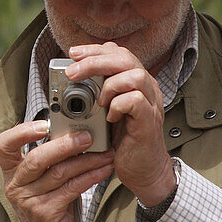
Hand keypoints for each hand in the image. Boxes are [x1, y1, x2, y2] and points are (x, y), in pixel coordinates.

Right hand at [0, 121, 115, 221]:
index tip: (44, 124)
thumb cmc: (48, 208)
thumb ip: (51, 161)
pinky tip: (104, 170)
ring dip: (86, 160)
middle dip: (65, 144)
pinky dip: (91, 176)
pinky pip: (72, 188)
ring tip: (105, 152)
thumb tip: (77, 133)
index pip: (3, 146)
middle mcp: (16, 186)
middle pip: (37, 158)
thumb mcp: (42, 183)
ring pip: (59, 172)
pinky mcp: (47, 213)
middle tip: (87, 136)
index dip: (20, 132)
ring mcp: (29, 201)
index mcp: (12, 173)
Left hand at [64, 42, 176, 207]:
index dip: (94, 50)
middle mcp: (146, 88)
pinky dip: (118, 105)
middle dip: (94, 61)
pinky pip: (135, 100)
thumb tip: (71, 78)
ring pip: (135, 75)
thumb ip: (96, 93)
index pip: (117, 52)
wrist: (143, 171)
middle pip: (125, 58)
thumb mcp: (106, 111)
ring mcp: (150, 103)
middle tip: (72, 73)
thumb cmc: (123, 142)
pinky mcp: (149, 121)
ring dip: (109, 85)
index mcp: (135, 82)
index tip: (73, 54)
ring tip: (98, 102)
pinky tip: (109, 117)